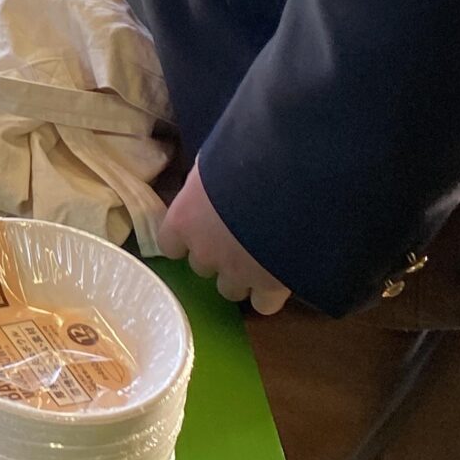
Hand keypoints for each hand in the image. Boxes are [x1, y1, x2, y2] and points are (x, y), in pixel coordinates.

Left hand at [161, 163, 291, 314]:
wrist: (290, 176)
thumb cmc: (245, 155)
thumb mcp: (213, 161)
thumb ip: (205, 183)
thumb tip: (207, 181)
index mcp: (184, 218)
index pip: (169, 244)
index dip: (186, 238)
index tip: (200, 229)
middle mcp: (204, 251)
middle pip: (202, 267)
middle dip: (218, 255)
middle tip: (239, 237)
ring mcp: (237, 272)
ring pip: (230, 289)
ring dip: (241, 276)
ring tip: (262, 257)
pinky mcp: (270, 286)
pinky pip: (264, 304)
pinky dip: (270, 294)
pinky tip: (281, 276)